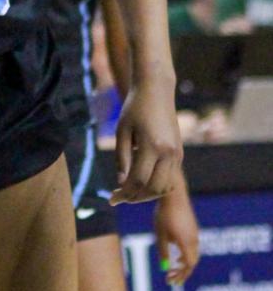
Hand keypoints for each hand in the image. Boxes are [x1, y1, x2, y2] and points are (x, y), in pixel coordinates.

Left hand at [112, 75, 182, 204]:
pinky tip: (141, 183)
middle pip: (153, 189)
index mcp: (152, 146)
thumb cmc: (134, 108)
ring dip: (147, 195)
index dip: (123, 194)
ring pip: (165, 188)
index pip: (138, 181)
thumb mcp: (122, 132)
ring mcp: (177, 154)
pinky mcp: (179, 153)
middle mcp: (168, 153)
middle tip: (119, 197)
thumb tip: (121, 184)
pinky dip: (157, 187)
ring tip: (129, 191)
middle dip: (135, 198)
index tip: (111, 199)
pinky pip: (170, 179)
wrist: (157, 91)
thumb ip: (122, 159)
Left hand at [154, 179, 200, 284]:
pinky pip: (192, 246)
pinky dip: (186, 255)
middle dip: (183, 273)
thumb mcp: (160, 234)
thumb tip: (164, 267)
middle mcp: (194, 239)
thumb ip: (163, 250)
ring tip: (174, 270)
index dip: (181, 275)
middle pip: (193, 261)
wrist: (174, 194)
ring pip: (194, 254)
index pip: (189, 265)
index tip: (170, 280)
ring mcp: (195, 233)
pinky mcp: (193, 228)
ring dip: (185, 264)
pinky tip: (178, 256)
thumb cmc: (164, 214)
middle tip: (172, 280)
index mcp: (187, 242)